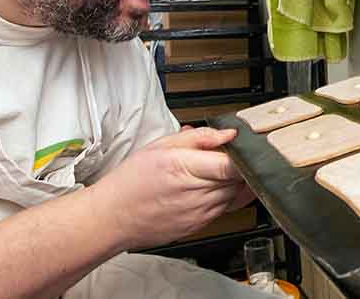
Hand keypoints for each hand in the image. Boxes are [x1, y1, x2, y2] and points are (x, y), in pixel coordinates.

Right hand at [88, 127, 254, 249]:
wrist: (113, 218)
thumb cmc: (131, 181)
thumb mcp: (161, 146)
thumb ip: (199, 137)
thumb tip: (228, 134)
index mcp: (185, 168)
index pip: (231, 165)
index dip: (245, 156)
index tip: (246, 147)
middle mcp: (196, 194)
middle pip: (239, 179)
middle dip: (239, 165)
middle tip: (226, 154)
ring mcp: (201, 214)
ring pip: (236, 194)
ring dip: (234, 180)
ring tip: (212, 170)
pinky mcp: (201, 226)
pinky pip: (227, 208)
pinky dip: (226, 195)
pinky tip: (211, 186)